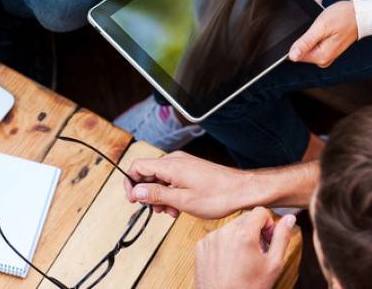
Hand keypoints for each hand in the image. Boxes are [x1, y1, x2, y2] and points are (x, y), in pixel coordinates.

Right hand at [123, 151, 252, 218]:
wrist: (241, 190)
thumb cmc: (217, 196)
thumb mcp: (182, 200)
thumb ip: (156, 194)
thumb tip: (136, 191)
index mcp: (170, 165)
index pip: (137, 166)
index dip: (130, 183)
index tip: (133, 200)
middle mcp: (175, 160)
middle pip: (148, 173)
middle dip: (147, 193)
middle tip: (156, 210)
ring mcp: (183, 164)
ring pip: (160, 178)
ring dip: (160, 195)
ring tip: (170, 212)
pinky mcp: (190, 169)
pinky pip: (172, 178)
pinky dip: (170, 192)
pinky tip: (178, 207)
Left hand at [195, 209, 295, 288]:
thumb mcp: (273, 265)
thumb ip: (282, 238)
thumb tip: (289, 218)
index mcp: (244, 234)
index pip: (260, 212)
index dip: (268, 225)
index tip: (268, 240)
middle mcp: (225, 232)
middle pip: (245, 219)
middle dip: (254, 231)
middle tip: (258, 252)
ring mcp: (210, 238)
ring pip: (231, 227)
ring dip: (239, 237)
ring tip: (243, 260)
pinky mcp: (201, 246)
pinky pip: (217, 236)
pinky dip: (225, 244)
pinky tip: (229, 263)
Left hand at [289, 0, 357, 66]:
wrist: (362, 12)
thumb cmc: (345, 17)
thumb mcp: (321, 27)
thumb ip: (306, 42)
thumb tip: (292, 56)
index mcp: (321, 56)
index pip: (296, 54)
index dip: (295, 39)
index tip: (303, 26)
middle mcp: (323, 57)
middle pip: (302, 44)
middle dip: (304, 27)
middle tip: (313, 14)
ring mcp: (326, 51)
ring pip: (309, 35)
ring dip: (311, 20)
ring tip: (317, 3)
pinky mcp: (328, 44)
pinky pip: (317, 33)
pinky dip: (317, 20)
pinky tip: (319, 0)